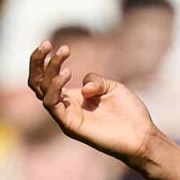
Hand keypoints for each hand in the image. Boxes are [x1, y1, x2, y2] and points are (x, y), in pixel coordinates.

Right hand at [28, 43, 157, 166]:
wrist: (141, 136)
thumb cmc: (128, 112)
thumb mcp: (112, 87)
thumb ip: (95, 80)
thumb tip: (82, 85)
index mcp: (73, 97)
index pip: (47, 79)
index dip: (45, 61)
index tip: (53, 44)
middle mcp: (65, 106)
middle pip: (37, 84)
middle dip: (37, 62)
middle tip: (47, 43)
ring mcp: (66, 116)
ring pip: (42, 91)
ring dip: (49, 69)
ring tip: (64, 53)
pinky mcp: (70, 125)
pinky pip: (52, 105)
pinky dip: (55, 87)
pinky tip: (67, 73)